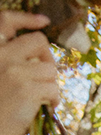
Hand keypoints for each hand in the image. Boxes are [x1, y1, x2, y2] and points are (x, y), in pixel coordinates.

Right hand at [0, 13, 58, 134]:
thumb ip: (12, 64)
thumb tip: (39, 60)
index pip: (6, 20)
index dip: (26, 18)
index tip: (43, 21)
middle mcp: (0, 56)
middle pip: (38, 41)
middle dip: (48, 58)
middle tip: (48, 77)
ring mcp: (14, 71)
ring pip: (50, 69)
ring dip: (52, 84)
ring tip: (44, 99)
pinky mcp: (27, 89)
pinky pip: (53, 87)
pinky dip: (55, 99)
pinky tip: (47, 108)